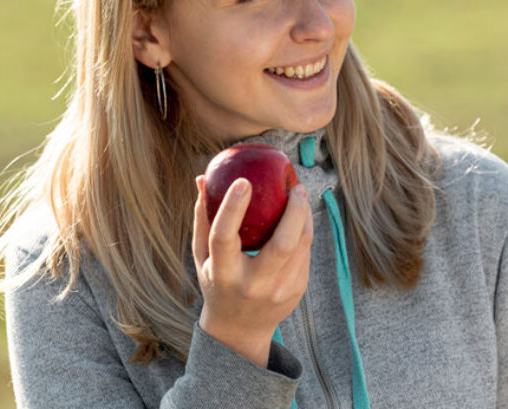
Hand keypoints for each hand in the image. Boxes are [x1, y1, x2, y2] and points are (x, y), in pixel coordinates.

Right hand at [192, 175, 312, 366]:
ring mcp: (279, 290)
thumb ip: (202, 218)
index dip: (233, 208)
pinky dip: (304, 230)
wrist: (239, 330)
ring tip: (298, 194)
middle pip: (283, 243)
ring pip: (301, 244)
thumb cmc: (216, 282)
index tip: (243, 181)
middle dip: (294, 210)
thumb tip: (203, 178)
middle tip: (295, 186)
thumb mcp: (202, 257)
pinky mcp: (297, 290)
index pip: (224, 238)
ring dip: (304, 215)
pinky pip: (305, 252)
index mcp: (223, 274)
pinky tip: (300, 216)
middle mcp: (253, 285)